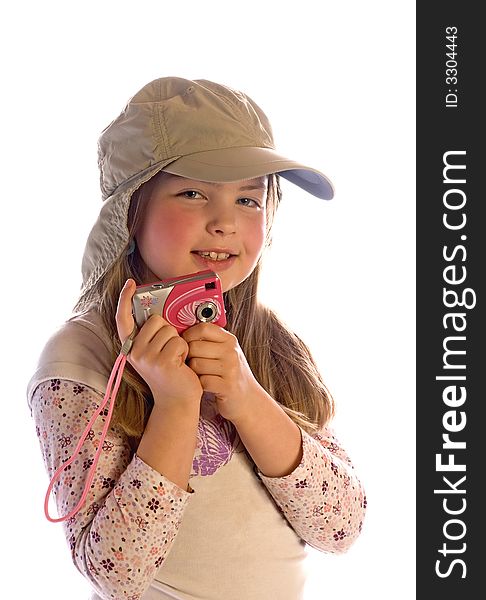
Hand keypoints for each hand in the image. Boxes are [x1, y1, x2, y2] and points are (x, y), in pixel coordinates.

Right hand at [116, 280, 202, 407]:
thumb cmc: (171, 374)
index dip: (125, 299)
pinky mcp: (162, 362)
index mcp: (132, 348)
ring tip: (175, 360)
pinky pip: (179, 342)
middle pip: (156, 320)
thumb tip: (158, 314)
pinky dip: (185, 351)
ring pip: (169, 330)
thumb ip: (153, 336)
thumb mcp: (156, 353)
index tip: (131, 283)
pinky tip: (181, 365)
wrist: (177, 402)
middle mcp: (135, 352)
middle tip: (169, 352)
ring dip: (178, 342)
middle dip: (168, 331)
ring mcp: (147, 357)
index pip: (123, 319)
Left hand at [181, 322, 262, 422]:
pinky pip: (202, 381)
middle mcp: (232, 352)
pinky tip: (205, 385)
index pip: (203, 328)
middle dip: (189, 357)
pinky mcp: (227, 386)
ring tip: (200, 375)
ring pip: (196, 364)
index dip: (189, 335)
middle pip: (195, 347)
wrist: (248, 399)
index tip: (186, 343)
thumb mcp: (226, 352)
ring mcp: (231, 369)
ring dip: (193, 372)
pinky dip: (200, 385)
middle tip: (193, 364)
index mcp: (230, 340)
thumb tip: (182, 330)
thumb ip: (210, 341)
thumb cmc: (231, 374)